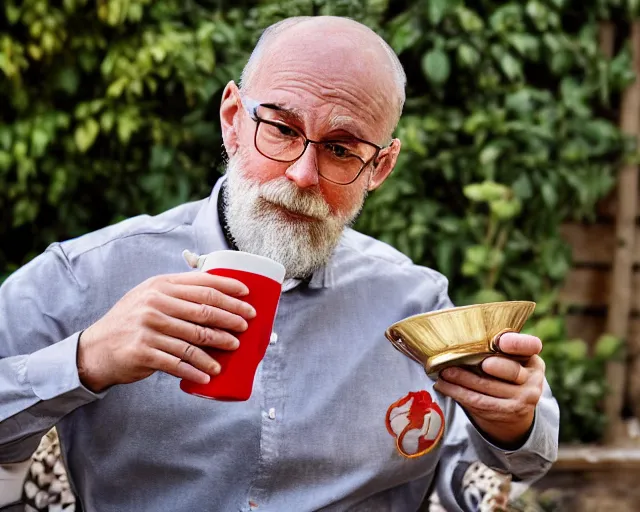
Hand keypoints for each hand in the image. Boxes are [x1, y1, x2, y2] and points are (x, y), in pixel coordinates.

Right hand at [78, 272, 255, 392]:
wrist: (97, 349)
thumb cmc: (132, 321)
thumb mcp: (149, 296)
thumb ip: (177, 292)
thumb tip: (218, 292)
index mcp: (160, 286)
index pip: (203, 285)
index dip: (229, 290)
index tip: (248, 296)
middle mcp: (155, 304)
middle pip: (204, 311)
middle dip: (230, 318)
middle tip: (246, 325)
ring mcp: (149, 328)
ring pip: (195, 339)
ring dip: (218, 345)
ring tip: (233, 348)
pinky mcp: (144, 352)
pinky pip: (179, 362)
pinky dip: (196, 370)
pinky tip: (208, 375)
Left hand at [433, 332, 544, 446]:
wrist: (514, 411)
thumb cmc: (504, 375)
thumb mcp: (510, 360)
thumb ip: (497, 349)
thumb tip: (463, 338)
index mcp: (533, 359)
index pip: (530, 346)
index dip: (517, 344)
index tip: (500, 342)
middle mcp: (533, 379)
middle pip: (509, 370)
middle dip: (483, 366)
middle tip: (461, 360)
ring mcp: (524, 398)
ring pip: (486, 386)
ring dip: (460, 379)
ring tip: (442, 372)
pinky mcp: (508, 412)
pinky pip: (478, 401)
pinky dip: (457, 392)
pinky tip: (443, 386)